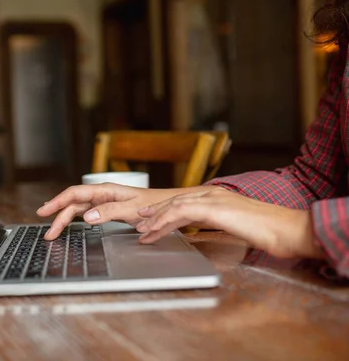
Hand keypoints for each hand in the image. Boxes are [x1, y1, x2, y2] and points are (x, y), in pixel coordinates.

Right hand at [37, 184, 159, 239]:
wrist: (167, 206)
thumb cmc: (153, 206)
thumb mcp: (131, 209)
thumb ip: (109, 212)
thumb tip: (87, 217)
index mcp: (105, 190)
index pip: (75, 194)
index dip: (57, 201)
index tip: (45, 211)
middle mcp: (101, 194)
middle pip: (73, 203)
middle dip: (58, 216)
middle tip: (48, 232)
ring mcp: (103, 201)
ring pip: (77, 209)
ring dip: (64, 219)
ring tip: (53, 231)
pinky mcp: (106, 209)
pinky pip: (85, 213)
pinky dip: (73, 218)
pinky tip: (67, 223)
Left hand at [137, 187, 323, 258]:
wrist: (287, 229)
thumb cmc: (267, 231)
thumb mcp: (235, 226)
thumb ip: (218, 223)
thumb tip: (207, 230)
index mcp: (217, 197)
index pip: (183, 202)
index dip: (164, 211)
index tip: (150, 221)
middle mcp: (212, 193)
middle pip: (174, 201)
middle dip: (154, 213)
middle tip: (139, 224)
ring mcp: (213, 198)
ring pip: (174, 205)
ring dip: (155, 219)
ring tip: (142, 232)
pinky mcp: (214, 208)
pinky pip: (181, 212)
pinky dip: (164, 222)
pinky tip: (155, 231)